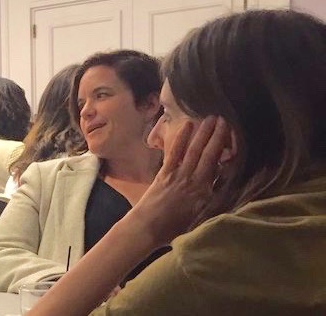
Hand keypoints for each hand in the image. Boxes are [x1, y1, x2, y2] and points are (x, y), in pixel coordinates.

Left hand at [134, 116, 232, 243]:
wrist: (147, 229)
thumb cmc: (175, 229)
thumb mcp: (202, 217)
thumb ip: (214, 200)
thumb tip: (226, 184)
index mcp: (206, 193)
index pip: (221, 168)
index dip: (228, 152)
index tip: (236, 138)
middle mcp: (194, 181)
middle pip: (209, 154)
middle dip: (218, 137)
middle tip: (225, 120)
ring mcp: (178, 175)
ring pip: (194, 150)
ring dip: (203, 133)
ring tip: (211, 118)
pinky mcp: (164, 173)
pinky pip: (175, 152)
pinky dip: (182, 138)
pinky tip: (188, 125)